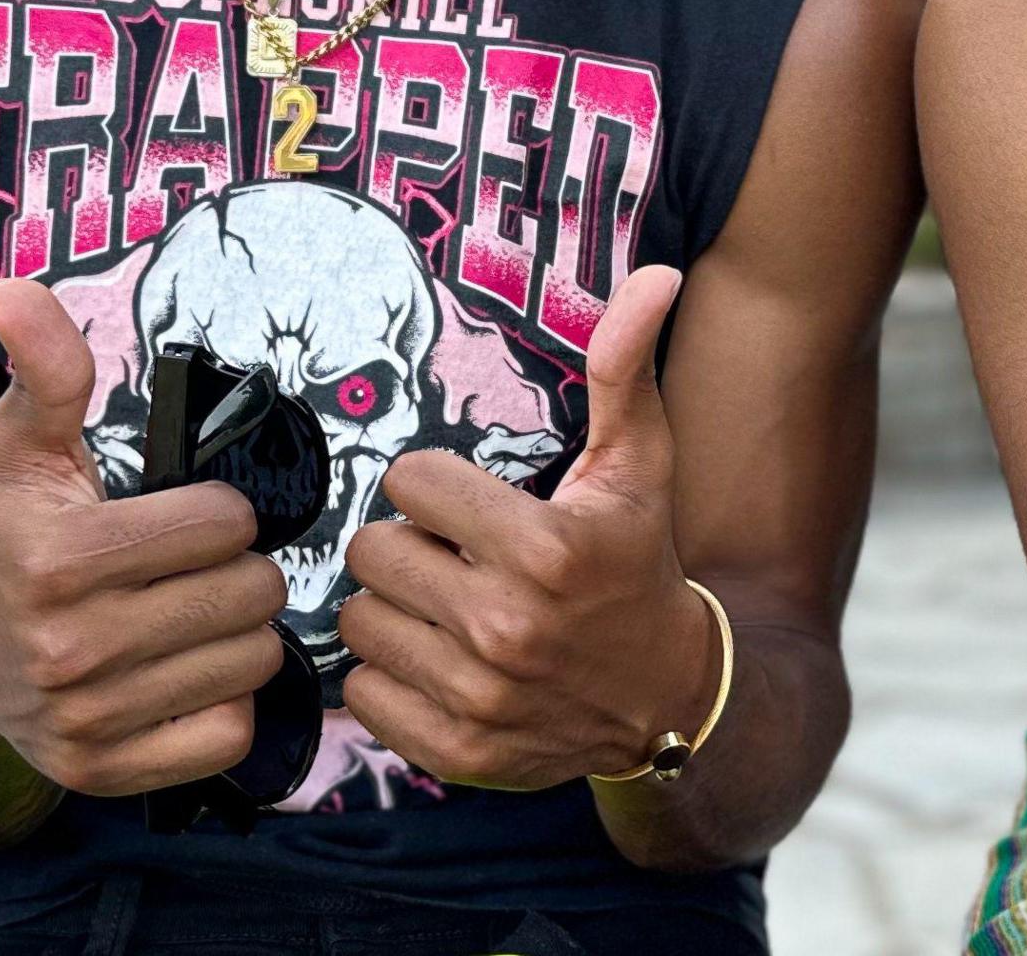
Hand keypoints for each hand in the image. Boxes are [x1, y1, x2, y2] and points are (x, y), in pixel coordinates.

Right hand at [0, 277, 290, 795]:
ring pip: (250, 662)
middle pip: (246, 595)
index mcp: (57, 560)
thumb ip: (44, 369)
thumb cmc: (5, 532)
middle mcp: (70, 648)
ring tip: (201, 612)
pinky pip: (228, 732)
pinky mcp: (104, 771)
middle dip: (239, 570)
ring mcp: (87, 720)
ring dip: (240, 633)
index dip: (218, 511)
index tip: (191, 513)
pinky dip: (226, 701)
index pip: (219, 525)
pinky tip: (191, 670)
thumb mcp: (17, 445)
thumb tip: (20, 290)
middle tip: (204, 565)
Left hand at [338, 265, 719, 790]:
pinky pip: (361, 694)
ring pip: (358, 622)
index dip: (433, 487)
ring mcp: (478, 697)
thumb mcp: (640, 465)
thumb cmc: (638, 562)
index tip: (466, 503)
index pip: (409, 483)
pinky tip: (440, 662)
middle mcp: (507, 626)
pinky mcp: (456, 751)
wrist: (668, 698)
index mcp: (545, 548)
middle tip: (452, 558)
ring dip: (393, 611)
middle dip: (409, 546)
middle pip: (373, 551)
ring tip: (445, 608)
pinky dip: (390, 677)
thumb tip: (654, 274)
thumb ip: (624, 368)